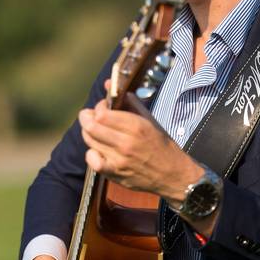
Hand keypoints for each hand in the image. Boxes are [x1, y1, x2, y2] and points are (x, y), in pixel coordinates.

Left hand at [79, 98, 202, 204]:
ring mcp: (119, 159)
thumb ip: (128, 101)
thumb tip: (108, 84)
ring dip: (88, 132)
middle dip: (86, 117)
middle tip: (90, 116)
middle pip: (91, 126)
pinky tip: (98, 150)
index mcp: (136, 126)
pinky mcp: (115, 174)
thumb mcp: (149, 119)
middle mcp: (126, 143)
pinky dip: (91, 153)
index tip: (104, 107)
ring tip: (96, 131)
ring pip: (89, 140)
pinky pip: (92, 161)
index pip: (102, 113)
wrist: (172, 174)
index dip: (98, 107)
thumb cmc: (161, 144)